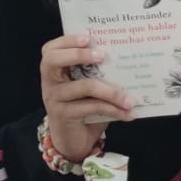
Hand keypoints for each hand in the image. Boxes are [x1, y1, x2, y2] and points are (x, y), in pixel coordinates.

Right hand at [39, 33, 132, 162]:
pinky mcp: (64, 115)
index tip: (89, 38)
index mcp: (55, 71)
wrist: (74, 141)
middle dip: (77, 55)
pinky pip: (92, 107)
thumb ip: (97, 73)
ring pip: (83, 87)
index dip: (67, 41)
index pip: (51, 50)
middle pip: (52, 61)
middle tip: (102, 55)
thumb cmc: (84, 108)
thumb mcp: (89, 88)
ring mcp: (54, 99)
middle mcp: (50, 83)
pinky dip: (113, 109)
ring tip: (130, 99)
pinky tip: (128, 113)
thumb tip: (128, 58)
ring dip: (112, 91)